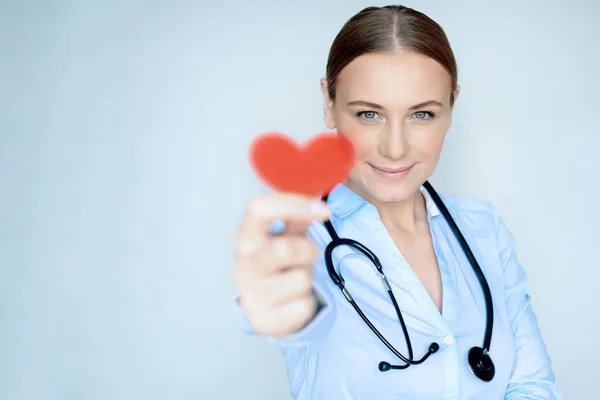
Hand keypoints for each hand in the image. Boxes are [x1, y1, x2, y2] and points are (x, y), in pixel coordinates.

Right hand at [232, 193, 329, 336]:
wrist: (265, 311)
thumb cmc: (277, 266)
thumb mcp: (284, 237)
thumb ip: (296, 217)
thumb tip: (315, 195)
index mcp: (245, 239)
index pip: (259, 208)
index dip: (294, 204)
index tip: (324, 210)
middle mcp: (242, 266)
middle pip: (284, 248)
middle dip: (307, 251)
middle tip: (307, 256)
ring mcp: (250, 295)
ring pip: (300, 279)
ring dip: (307, 278)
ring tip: (295, 279)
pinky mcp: (263, 321)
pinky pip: (303, 306)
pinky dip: (306, 303)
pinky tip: (292, 301)